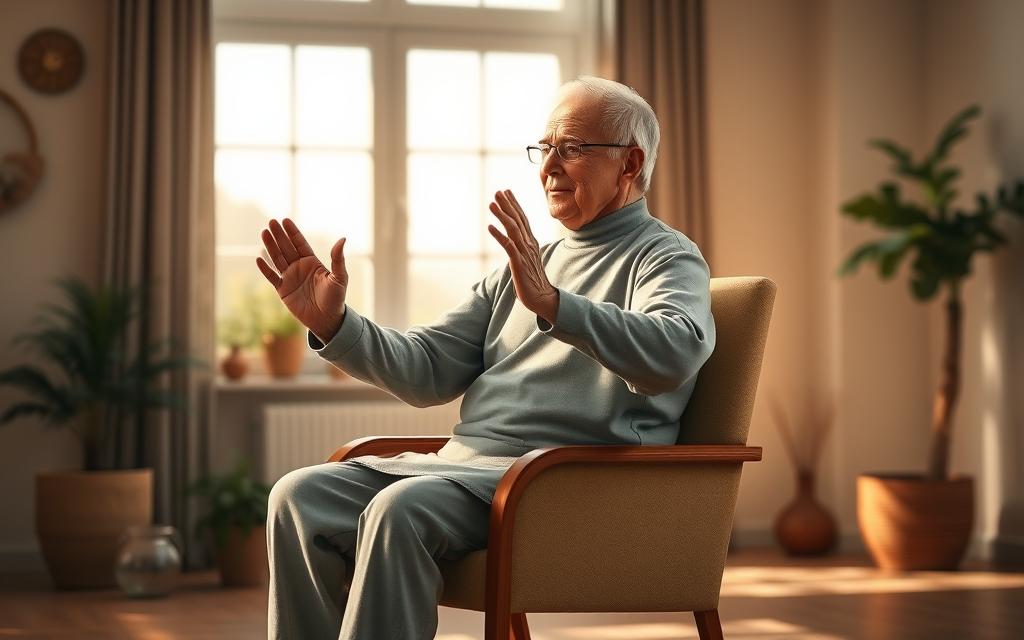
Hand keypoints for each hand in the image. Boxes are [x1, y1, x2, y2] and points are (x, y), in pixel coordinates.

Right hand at [256, 218, 347, 342]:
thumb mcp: (339, 278)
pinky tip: (258, 258)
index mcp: (312, 262)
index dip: (292, 232)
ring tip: (263, 233)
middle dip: (279, 235)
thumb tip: (342, 238)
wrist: (326, 320)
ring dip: (270, 246)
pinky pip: (271, 277)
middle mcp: (299, 267)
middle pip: (286, 248)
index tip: (285, 220)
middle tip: (271, 221)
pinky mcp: (283, 290)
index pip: (300, 243)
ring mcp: (290, 278)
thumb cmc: (336, 299)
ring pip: (277, 259)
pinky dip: (265, 268)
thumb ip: (338, 259)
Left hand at [487, 189, 559, 323]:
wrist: (543, 298)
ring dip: (502, 215)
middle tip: (498, 191)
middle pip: (518, 220)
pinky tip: (490, 227)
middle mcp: (529, 245)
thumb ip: (522, 248)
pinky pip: (508, 247)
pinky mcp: (519, 264)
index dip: (514, 205)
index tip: (507, 192)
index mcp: (531, 243)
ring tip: (492, 203)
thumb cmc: (533, 281)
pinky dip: (499, 236)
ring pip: (513, 230)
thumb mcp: (527, 260)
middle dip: (507, 205)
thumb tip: (514, 241)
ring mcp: (524, 253)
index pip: (523, 219)